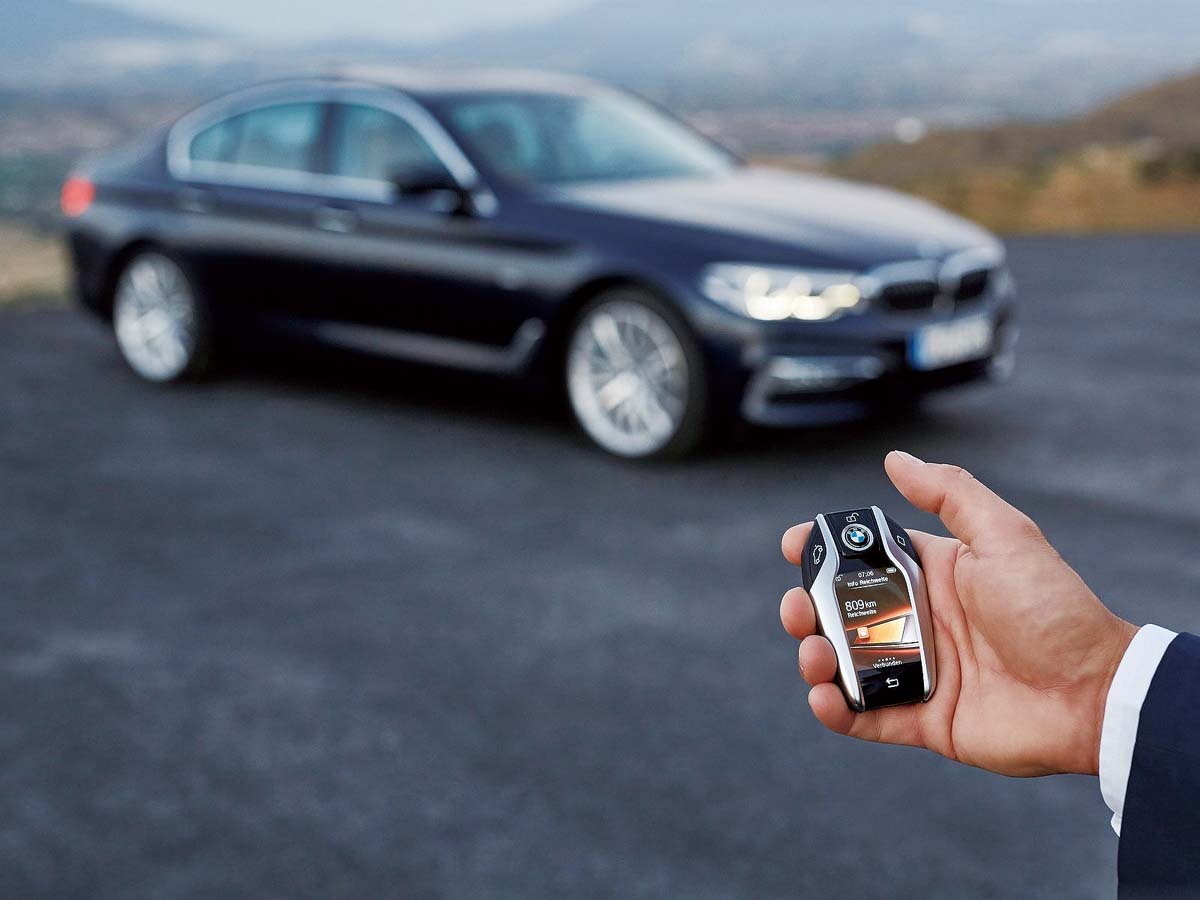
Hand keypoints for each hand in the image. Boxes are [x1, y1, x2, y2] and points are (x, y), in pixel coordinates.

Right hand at [779, 451, 1136, 776]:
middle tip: (798, 610)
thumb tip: (896, 460)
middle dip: (807, 608)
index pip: (864, 560)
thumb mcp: (1003, 537)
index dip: (824, 553)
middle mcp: (921, 623)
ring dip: (816, 658)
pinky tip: (825, 697)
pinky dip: (836, 711)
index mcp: (934, 577)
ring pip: (846, 664)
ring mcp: (921, 672)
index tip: (793, 545)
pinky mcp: (925, 719)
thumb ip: (950, 494)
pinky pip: (867, 717)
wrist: (1094, 692)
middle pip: (843, 613)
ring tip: (815, 655)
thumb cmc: (1054, 609)